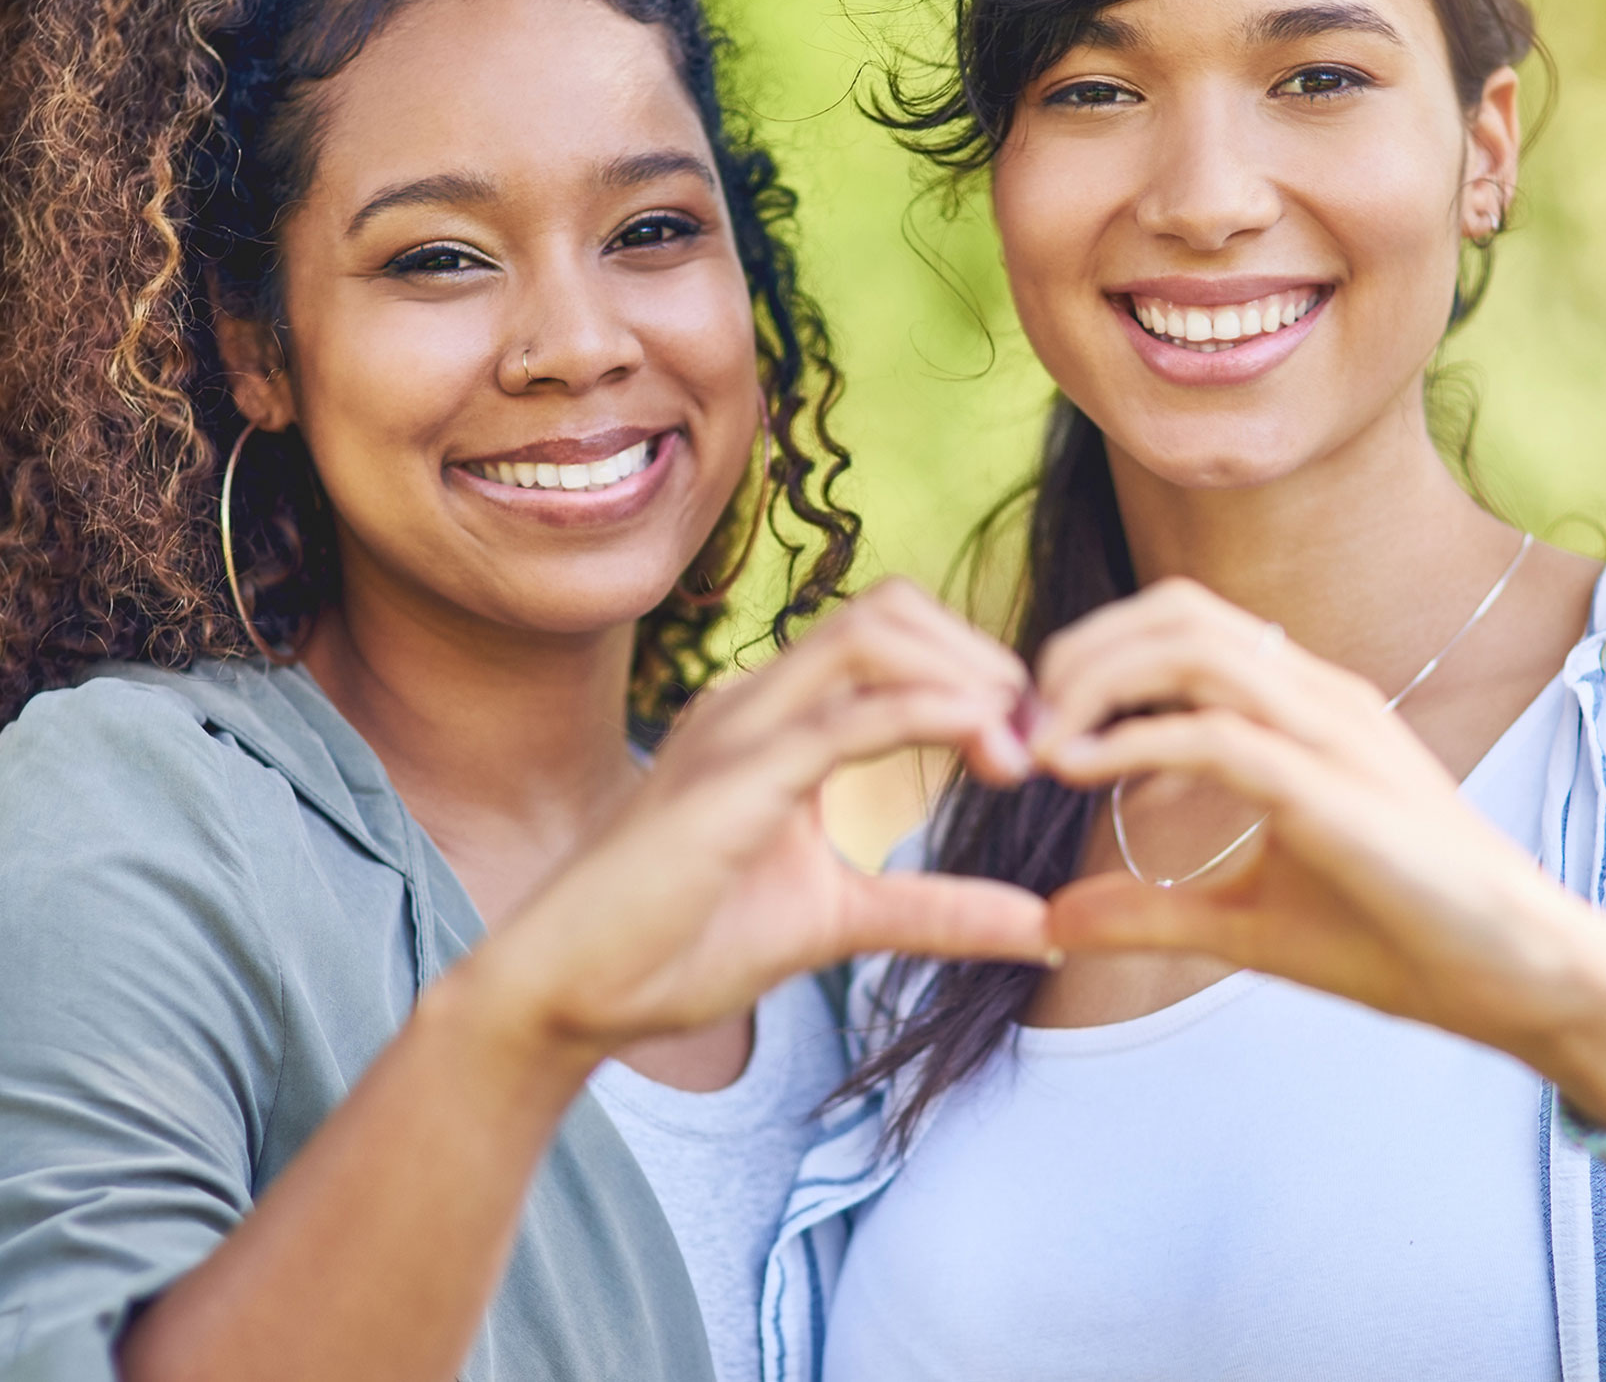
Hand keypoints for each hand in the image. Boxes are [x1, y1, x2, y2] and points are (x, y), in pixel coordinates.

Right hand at [467, 579, 1053, 1068]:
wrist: (566, 995)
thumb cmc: (675, 948)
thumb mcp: (836, 924)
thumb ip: (933, 912)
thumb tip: (1039, 923)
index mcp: (773, 720)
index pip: (890, 637)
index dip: (974, 671)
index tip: (1029, 751)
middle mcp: (753, 703)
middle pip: (890, 610)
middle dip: (980, 657)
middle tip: (1034, 746)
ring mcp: (736, 730)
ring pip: (871, 635)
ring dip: (964, 676)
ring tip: (1014, 755)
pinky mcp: (729, 781)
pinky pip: (842, 719)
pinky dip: (927, 716)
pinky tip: (983, 747)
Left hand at [1024, 578, 1605, 1120]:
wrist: (1526, 982)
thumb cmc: (1408, 942)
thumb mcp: (1249, 926)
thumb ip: (1152, 911)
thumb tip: (1054, 921)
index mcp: (1307, 707)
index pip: (1183, 625)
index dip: (1094, 655)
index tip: (1032, 725)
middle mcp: (1321, 695)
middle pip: (1176, 611)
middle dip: (1079, 650)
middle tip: (1016, 722)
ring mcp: (1336, 731)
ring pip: (1192, 644)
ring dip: (1096, 680)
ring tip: (1037, 742)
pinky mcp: (1338, 789)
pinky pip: (1217, 732)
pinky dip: (1132, 741)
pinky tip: (1075, 772)